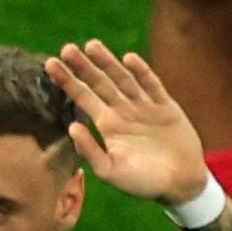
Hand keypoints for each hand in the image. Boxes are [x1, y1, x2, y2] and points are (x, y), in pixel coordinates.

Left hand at [49, 40, 207, 205]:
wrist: (181, 185)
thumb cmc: (144, 182)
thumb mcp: (111, 172)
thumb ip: (90, 151)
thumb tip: (71, 127)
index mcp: (108, 124)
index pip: (83, 97)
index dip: (67, 80)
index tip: (50, 64)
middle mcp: (123, 111)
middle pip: (100, 83)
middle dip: (84, 67)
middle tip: (67, 49)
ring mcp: (145, 106)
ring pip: (123, 79)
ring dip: (108, 63)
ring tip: (92, 46)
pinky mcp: (166, 107)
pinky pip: (152, 86)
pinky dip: (142, 73)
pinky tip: (129, 59)